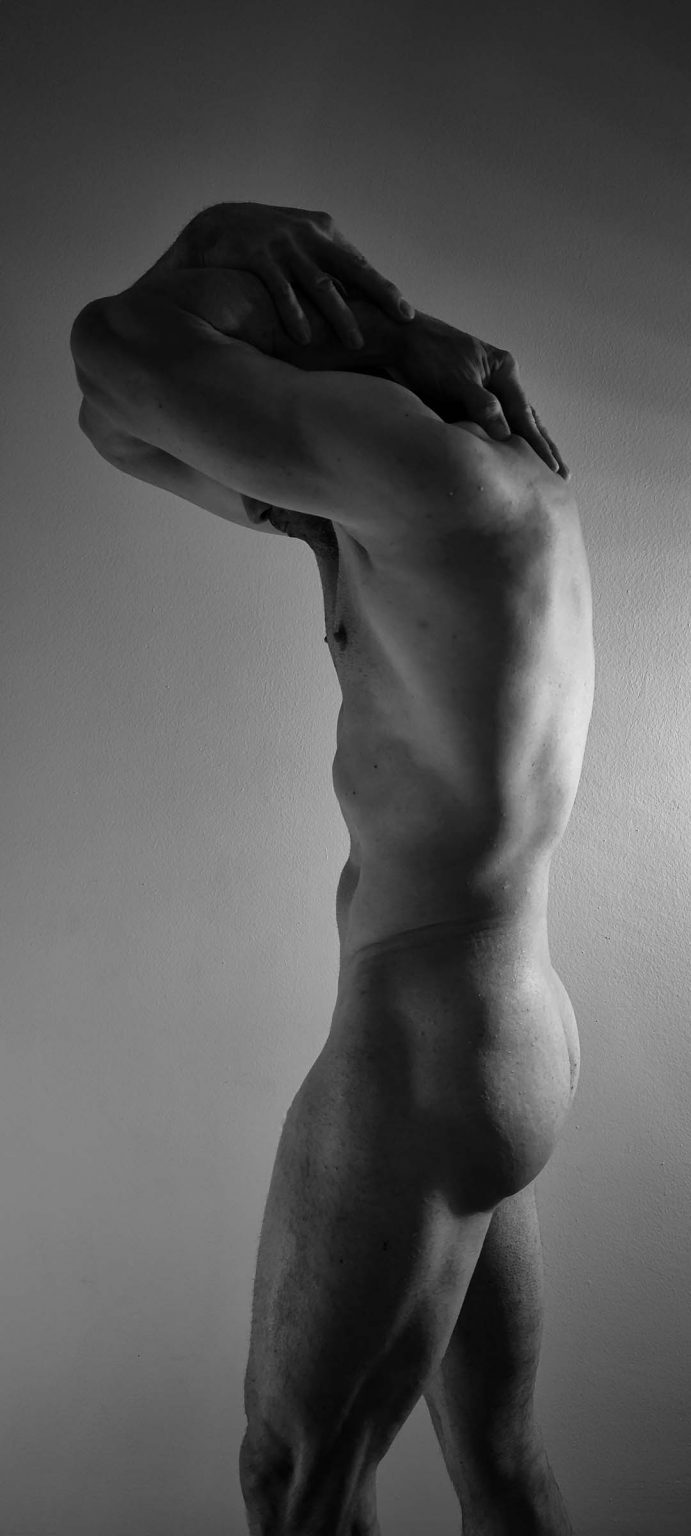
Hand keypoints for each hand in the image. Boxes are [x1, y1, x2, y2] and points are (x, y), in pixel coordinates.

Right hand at [135, 200, 415, 349]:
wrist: (212, 226)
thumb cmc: (263, 245)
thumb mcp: (298, 245)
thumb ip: (325, 264)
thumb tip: (356, 295)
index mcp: (323, 231)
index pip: (359, 264)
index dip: (383, 289)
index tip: (406, 313)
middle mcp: (308, 235)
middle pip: (352, 267)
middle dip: (380, 294)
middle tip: (403, 318)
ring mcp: (283, 245)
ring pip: (319, 283)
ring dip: (339, 315)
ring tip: (356, 344)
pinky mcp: (257, 256)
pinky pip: (280, 289)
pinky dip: (293, 314)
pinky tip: (305, 338)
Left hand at [401, 315, 568, 479]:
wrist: (395, 342)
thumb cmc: (424, 356)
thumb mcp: (456, 380)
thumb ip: (481, 405)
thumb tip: (505, 435)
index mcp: (503, 368)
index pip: (524, 414)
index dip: (537, 444)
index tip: (551, 469)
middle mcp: (498, 378)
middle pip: (527, 419)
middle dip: (544, 447)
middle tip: (564, 476)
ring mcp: (485, 388)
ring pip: (513, 423)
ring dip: (528, 447)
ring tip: (548, 470)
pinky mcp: (468, 399)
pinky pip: (491, 425)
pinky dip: (503, 442)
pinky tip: (511, 457)